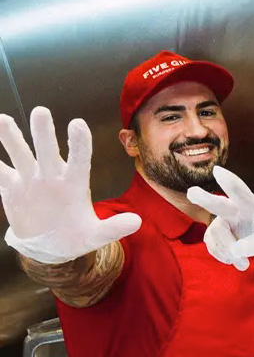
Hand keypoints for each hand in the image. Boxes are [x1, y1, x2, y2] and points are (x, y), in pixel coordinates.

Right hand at [0, 107, 140, 262]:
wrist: (51, 245)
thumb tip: (137, 222)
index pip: (79, 160)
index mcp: (74, 183)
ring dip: (10, 138)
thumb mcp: (95, 235)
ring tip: (2, 119)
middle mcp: (52, 175)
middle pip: (47, 150)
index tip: (77, 124)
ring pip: (19, 153)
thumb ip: (113, 228)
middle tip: (41, 111)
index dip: (78, 144)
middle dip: (44, 133)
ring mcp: (30, 179)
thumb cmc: (77, 235)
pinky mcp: (11, 187)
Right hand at [187, 167, 253, 271]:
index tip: (218, 171)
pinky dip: (223, 255)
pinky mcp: (216, 232)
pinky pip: (212, 244)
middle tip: (192, 192)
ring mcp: (223, 220)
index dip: (230, 183)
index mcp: (252, 206)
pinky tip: (235, 261)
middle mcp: (234, 209)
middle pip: (218, 205)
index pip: (241, 193)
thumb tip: (236, 251)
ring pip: (215, 234)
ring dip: (227, 251)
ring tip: (244, 265)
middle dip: (205, 199)